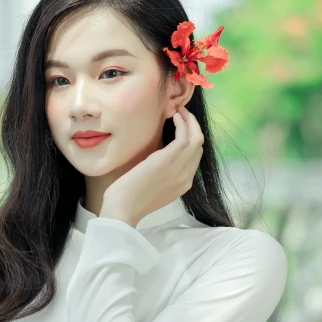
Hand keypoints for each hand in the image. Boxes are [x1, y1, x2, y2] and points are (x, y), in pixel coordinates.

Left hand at [100, 105, 203, 226]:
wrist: (122, 209)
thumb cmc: (129, 199)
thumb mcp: (152, 187)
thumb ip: (162, 173)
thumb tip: (159, 156)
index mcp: (183, 185)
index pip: (195, 157)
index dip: (191, 139)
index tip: (182, 126)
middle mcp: (186, 177)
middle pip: (199, 146)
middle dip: (193, 127)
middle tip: (182, 114)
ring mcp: (180, 169)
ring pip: (196, 139)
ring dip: (190, 121)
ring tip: (179, 111)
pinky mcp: (169, 160)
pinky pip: (185, 137)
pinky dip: (183, 124)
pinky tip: (174, 116)